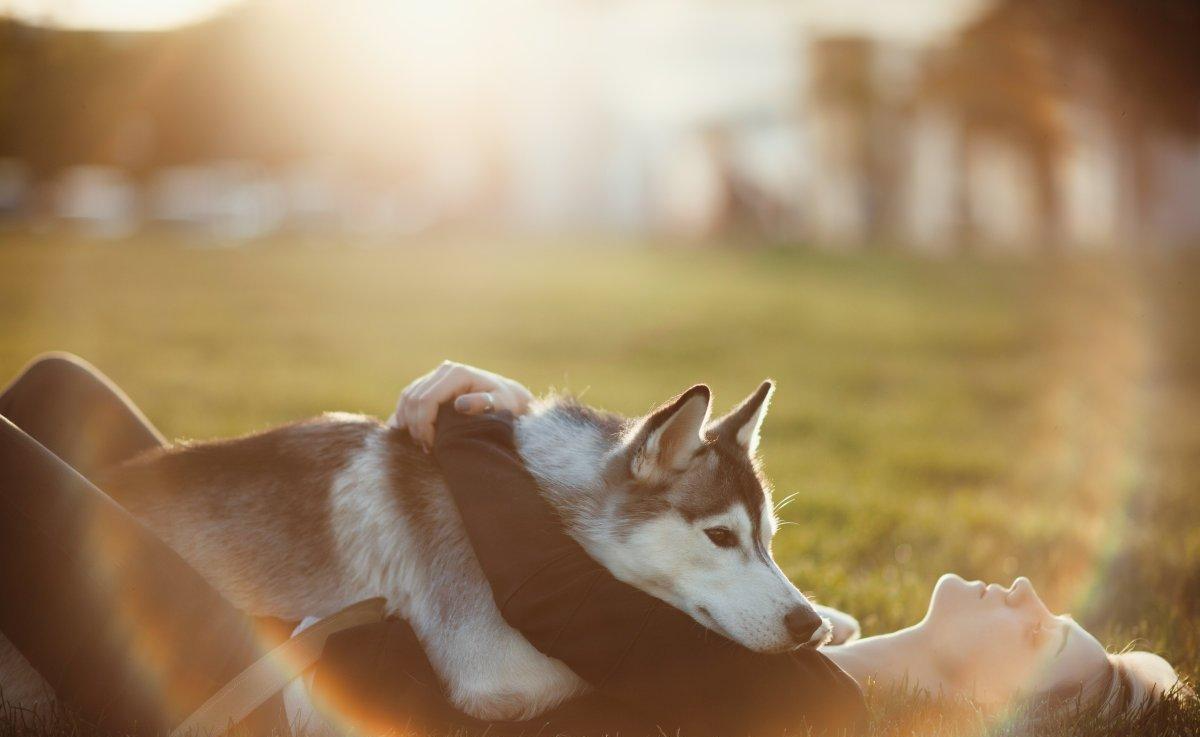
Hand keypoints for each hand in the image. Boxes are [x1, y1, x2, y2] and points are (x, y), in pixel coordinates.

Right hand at [388, 361, 533, 449]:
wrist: (507, 396)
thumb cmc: (505, 403)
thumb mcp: (501, 404)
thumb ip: (483, 403)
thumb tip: (460, 404)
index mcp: (457, 373)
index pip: (427, 399)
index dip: (424, 424)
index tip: (430, 444)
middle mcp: (444, 370)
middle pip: (414, 399)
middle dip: (415, 425)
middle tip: (425, 447)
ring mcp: (436, 374)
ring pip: (408, 397)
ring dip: (408, 421)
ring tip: (420, 441)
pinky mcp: (431, 382)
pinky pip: (409, 397)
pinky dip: (405, 414)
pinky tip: (409, 431)